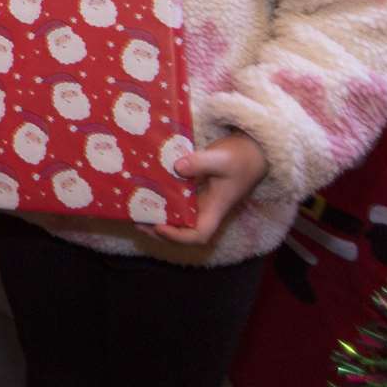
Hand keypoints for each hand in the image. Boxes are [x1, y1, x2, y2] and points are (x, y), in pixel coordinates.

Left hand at [148, 132, 267, 245]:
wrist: (252, 149)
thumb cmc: (240, 157)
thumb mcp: (222, 158)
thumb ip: (201, 162)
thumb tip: (177, 167)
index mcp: (215, 209)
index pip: (199, 235)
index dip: (178, 237)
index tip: (160, 226)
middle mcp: (206, 208)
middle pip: (182, 230)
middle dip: (158, 229)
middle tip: (136, 220)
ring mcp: (200, 199)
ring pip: (177, 216)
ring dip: (157, 215)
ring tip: (134, 208)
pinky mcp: (194, 188)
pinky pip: (176, 199)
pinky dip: (161, 198)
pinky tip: (144, 190)